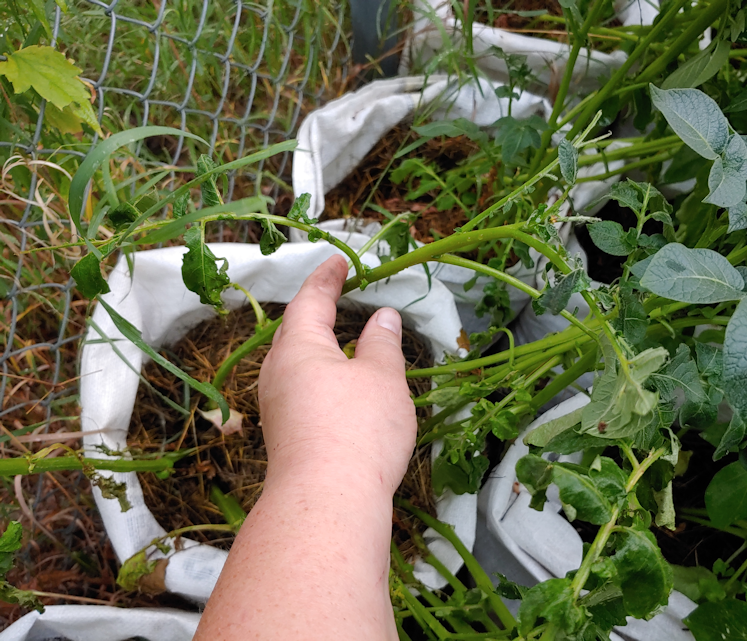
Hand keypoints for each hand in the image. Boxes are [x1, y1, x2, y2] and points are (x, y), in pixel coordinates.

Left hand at [258, 255, 416, 497]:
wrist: (326, 503)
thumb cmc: (357, 429)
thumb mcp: (381, 377)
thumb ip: (382, 343)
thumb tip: (382, 318)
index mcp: (298, 347)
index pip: (310, 299)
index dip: (327, 278)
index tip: (338, 261)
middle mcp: (277, 372)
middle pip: (294, 332)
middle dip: (315, 312)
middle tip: (336, 295)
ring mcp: (277, 407)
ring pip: (295, 365)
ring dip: (317, 349)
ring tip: (340, 341)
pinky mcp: (285, 435)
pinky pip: (300, 392)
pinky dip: (319, 379)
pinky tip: (338, 392)